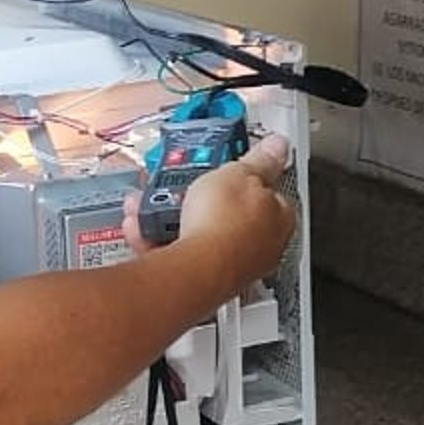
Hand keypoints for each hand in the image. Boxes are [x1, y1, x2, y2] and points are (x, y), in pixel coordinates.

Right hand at [170, 132, 295, 287]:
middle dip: (204, 196)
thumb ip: (261, 160)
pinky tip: (145, 226)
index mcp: (278, 220)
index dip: (251, 178)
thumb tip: (278, 146)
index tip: (234, 167)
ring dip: (174, 215)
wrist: (194, 269)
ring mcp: (229, 265)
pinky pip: (176, 251)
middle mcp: (258, 248)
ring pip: (199, 232)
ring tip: (159, 202)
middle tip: (190, 183)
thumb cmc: (225, 226)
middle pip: (231, 214)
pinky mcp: (199, 278)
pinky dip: (157, 237)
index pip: (272, 194)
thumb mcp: (241, 173)